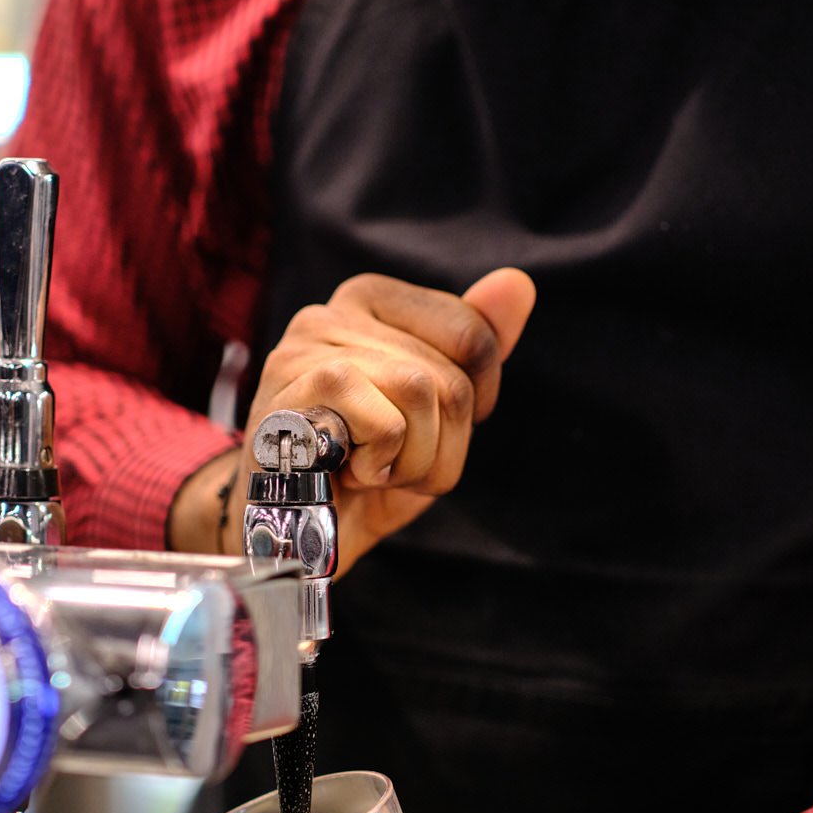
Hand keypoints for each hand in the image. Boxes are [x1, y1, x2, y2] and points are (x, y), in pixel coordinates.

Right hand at [170, 269, 535, 570]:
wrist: (294, 531)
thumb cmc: (365, 467)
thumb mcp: (437, 409)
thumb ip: (477, 346)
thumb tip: (518, 282)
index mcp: (374, 301)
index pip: (474, 335)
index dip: (473, 403)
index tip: (429, 427)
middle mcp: (336, 309)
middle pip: (451, 376)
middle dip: (439, 443)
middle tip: (391, 461)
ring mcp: (309, 345)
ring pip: (422, 393)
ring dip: (412, 459)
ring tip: (370, 467)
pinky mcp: (296, 389)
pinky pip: (387, 424)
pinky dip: (382, 466)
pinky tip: (348, 472)